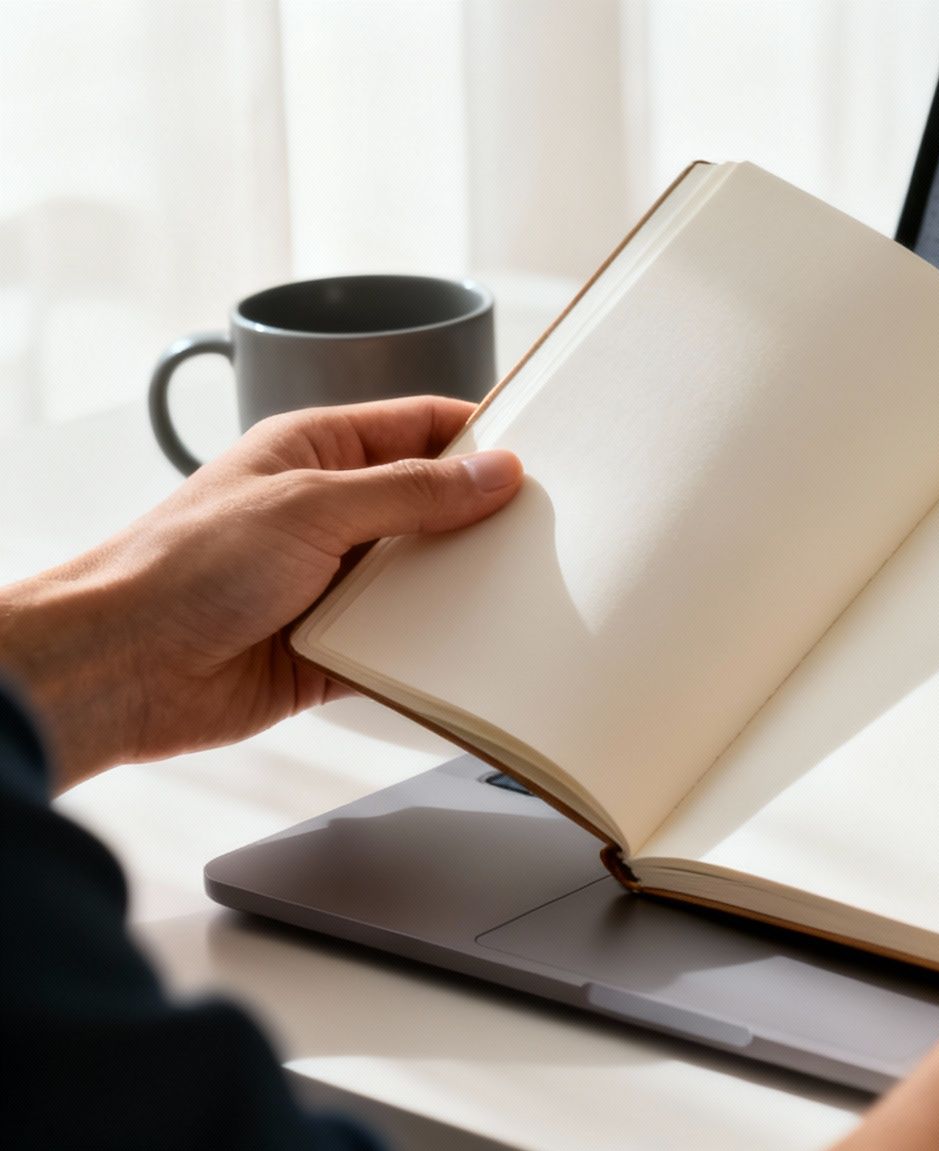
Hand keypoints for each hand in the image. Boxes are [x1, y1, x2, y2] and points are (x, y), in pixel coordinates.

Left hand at [0, 397, 521, 786]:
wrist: (120, 667)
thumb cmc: (185, 566)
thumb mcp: (311, 505)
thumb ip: (411, 491)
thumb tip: (495, 473)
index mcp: (317, 452)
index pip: (421, 428)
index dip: (481, 439)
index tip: (542, 458)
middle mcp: (330, 514)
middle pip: (434, 507)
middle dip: (486, 521)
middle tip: (552, 530)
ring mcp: (333, 582)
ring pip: (426, 581)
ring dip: (464, 591)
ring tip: (527, 594)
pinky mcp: (335, 649)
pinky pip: (406, 648)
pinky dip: (437, 653)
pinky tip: (478, 654)